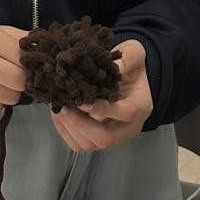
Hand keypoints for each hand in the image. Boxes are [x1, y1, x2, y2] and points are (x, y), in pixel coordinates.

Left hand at [52, 39, 152, 153]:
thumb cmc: (131, 66)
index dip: (102, 109)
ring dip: (69, 128)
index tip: (80, 100)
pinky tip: (59, 114)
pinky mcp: (99, 139)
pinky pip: (80, 144)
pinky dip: (65, 131)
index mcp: (141, 106)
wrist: (130, 76)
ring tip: (58, 107)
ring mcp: (114, 136)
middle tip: (63, 106)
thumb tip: (114, 68)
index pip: (125, 113)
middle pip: (106, 138)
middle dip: (79, 124)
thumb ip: (125, 60)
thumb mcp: (133, 54)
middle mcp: (129, 127)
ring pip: (90, 145)